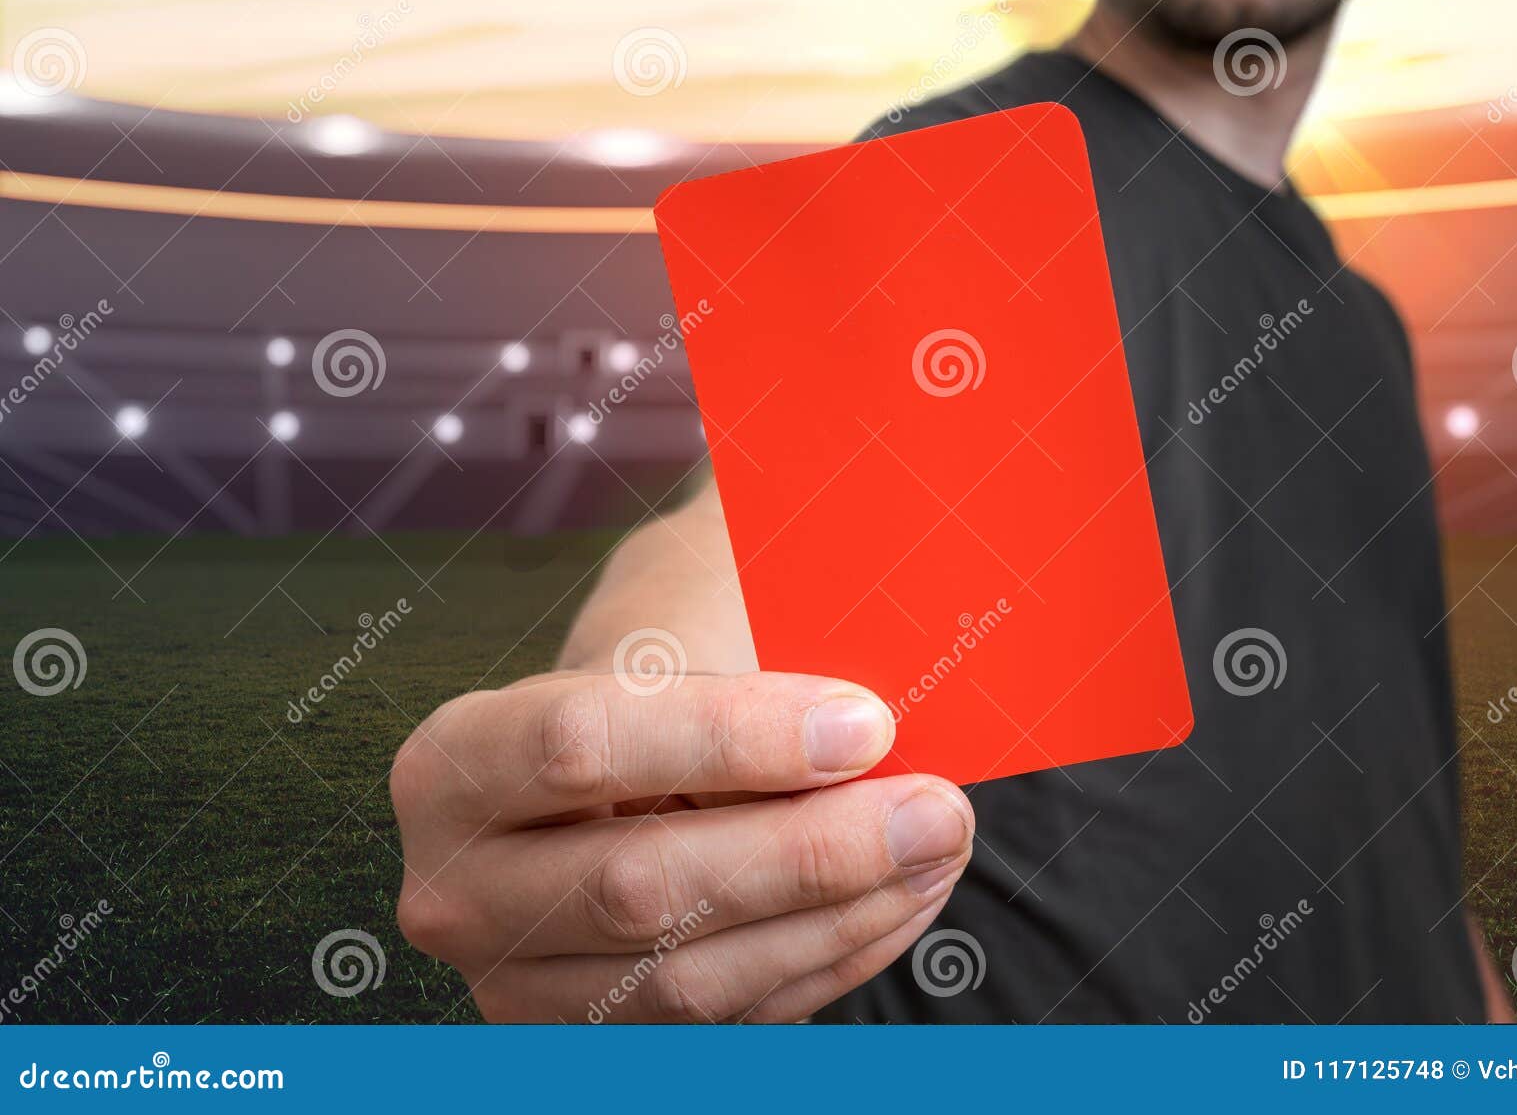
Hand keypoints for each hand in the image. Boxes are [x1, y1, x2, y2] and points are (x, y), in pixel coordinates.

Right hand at [390, 670, 973, 1021]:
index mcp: (452, 761)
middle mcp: (458, 887)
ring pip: (691, 975)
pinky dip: (829, 959)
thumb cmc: (673, 639)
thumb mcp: (692, 610)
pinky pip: (727, 1015)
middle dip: (809, 852)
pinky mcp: (600, 1032)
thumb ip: (755, 657)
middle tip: (935, 807)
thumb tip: (876, 730)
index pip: (579, 746)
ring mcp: (521, 980)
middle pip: (638, 884)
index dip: (730, 740)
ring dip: (840, 917)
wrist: (636, 723)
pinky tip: (903, 898)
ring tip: (938, 846)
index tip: (866, 722)